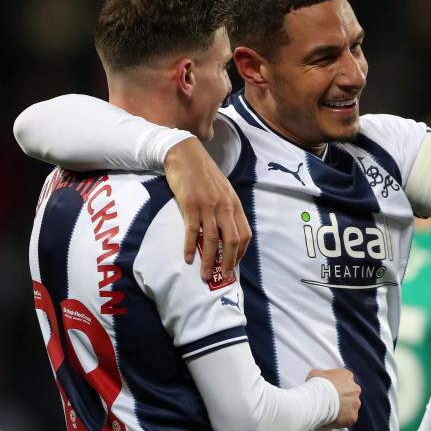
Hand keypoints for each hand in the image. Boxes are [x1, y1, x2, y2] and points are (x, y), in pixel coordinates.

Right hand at [164, 137, 251, 280]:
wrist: (185, 154)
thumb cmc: (202, 173)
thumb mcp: (222, 189)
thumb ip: (226, 208)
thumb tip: (225, 230)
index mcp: (234, 203)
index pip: (245, 234)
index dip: (242, 253)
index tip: (234, 264)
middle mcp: (224, 206)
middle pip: (232, 240)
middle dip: (229, 262)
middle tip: (223, 277)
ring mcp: (208, 205)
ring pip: (212, 239)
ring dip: (209, 260)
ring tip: (206, 275)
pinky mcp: (191, 204)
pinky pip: (192, 230)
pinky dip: (190, 246)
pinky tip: (188, 259)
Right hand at [307, 367, 360, 427]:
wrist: (319, 401)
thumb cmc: (317, 386)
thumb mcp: (315, 374)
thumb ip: (321, 376)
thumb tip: (319, 380)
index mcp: (347, 375)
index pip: (345, 379)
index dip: (337, 385)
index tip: (330, 390)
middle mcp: (355, 389)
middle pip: (350, 393)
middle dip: (342, 397)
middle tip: (331, 401)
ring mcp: (355, 403)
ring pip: (351, 406)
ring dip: (344, 408)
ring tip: (331, 411)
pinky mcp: (353, 416)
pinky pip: (349, 418)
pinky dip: (342, 419)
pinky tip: (333, 418)